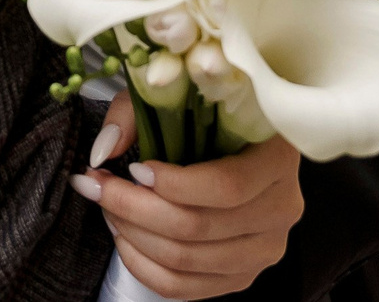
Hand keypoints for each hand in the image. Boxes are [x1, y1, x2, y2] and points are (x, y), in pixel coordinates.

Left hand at [75, 103, 303, 298]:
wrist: (236, 148)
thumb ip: (137, 112)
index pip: (227, 186)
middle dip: (133, 206)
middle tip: (97, 185)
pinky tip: (123, 235)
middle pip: (198, 226)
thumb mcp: (176, 96)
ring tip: (107, 206)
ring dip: (132, 234)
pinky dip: (142, 265)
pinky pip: (183, 288)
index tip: (132, 167)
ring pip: (186, 260)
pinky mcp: (242, 276)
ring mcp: (264, 249)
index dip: (173, 183)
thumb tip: (103, 150)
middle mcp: (281, 209)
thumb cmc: (207, 117)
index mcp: (277, 158)